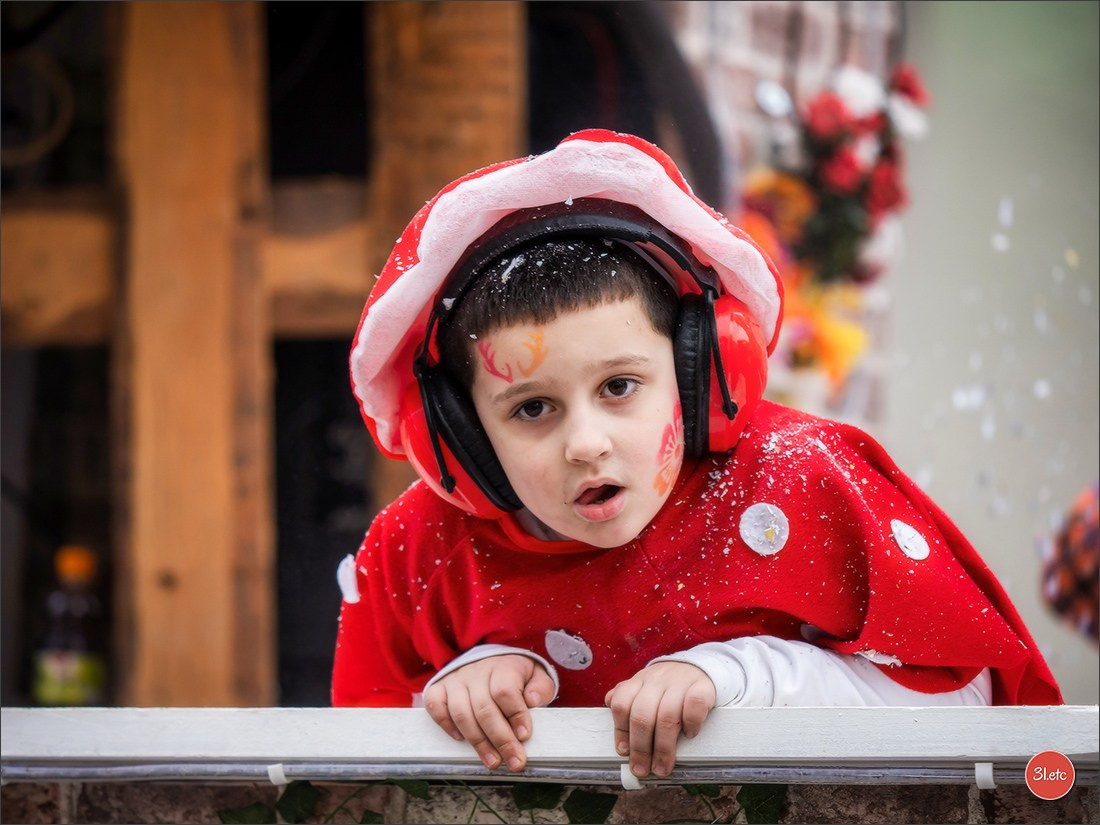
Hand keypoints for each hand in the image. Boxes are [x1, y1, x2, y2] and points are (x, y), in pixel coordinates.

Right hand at [423, 654, 554, 771]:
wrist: (489, 661)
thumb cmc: (515, 675)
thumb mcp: (536, 676)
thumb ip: (541, 687)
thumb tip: (533, 700)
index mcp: (502, 666)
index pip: (505, 690)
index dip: (515, 714)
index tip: (524, 735)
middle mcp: (476, 672)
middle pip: (484, 708)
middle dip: (501, 739)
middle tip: (514, 761)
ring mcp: (456, 680)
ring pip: (461, 712)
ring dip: (478, 742)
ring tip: (493, 761)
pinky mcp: (439, 688)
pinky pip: (435, 706)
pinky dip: (445, 724)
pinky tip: (460, 740)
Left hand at [604, 661, 715, 777]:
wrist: (697, 666)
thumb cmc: (666, 685)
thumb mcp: (643, 686)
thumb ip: (626, 696)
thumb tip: (608, 702)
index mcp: (639, 681)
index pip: (622, 704)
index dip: (620, 731)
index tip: (623, 753)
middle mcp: (656, 680)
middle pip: (642, 715)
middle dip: (640, 748)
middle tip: (642, 769)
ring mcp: (679, 682)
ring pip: (667, 717)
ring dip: (663, 748)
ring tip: (662, 767)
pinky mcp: (702, 686)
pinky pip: (694, 705)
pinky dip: (691, 724)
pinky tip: (690, 735)